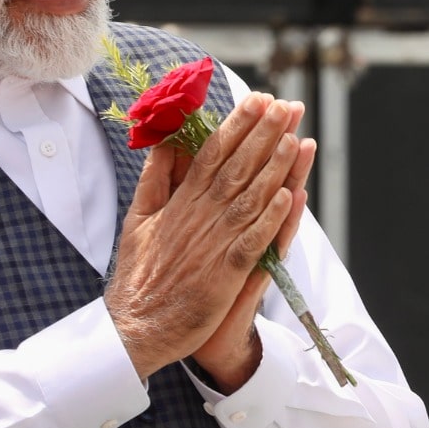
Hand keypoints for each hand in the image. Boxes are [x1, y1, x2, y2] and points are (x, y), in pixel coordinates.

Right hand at [105, 93, 309, 379]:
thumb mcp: (137, 219)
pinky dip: (268, 220)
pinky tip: (288, 197)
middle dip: (262, 134)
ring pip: (248, 198)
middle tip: (284, 105)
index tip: (258, 99)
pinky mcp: (223, 275)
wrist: (134, 328)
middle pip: (236, 167)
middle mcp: (198, 217)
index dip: (237, 125)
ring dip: (273, 167)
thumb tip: (165, 142)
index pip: (212, 153)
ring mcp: (212, 245)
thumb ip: (154, 179)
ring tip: (293, 138)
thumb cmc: (138, 275)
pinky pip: (251, 242)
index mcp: (180, 202)